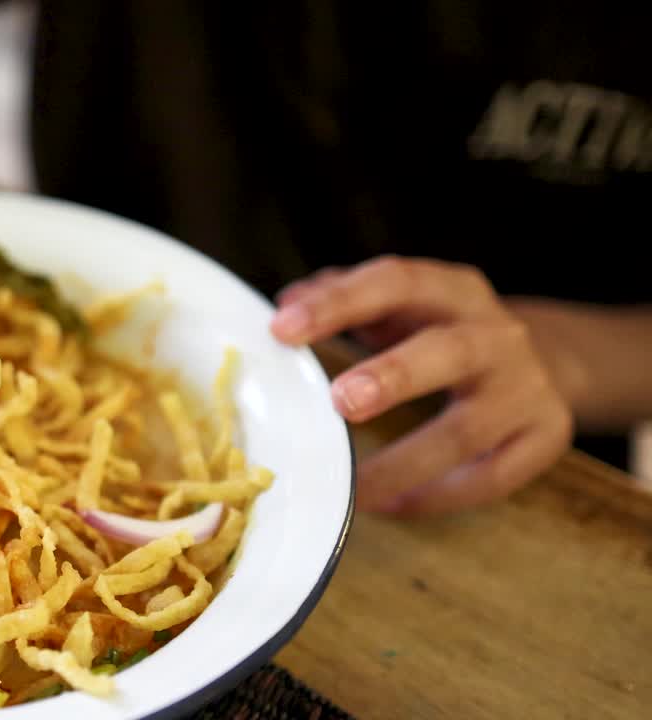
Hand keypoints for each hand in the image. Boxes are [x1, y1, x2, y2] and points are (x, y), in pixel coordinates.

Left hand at [270, 256, 573, 515]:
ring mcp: (527, 387)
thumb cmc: (442, 333)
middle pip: (449, 352)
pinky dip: (438, 496)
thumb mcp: (399, 305)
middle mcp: (496, 334)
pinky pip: (492, 476)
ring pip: (468, 430)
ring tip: (352, 486)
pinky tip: (391, 505)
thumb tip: (285, 306)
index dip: (339, 304)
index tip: (282, 329)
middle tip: (341, 401)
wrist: (547, 360)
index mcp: (451, 290)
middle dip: (393, 376)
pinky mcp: (547, 435)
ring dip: (405, 462)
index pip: (395, 284)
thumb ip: (342, 298)